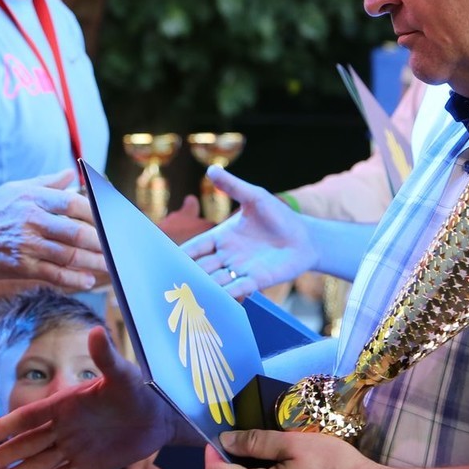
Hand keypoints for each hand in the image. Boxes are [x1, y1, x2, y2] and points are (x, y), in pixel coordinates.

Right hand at [0, 171, 104, 290]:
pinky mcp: (22, 267)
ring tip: (112, 265)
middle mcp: (31, 220)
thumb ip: (46, 183)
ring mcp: (27, 246)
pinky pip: (55, 275)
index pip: (73, 203)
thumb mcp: (15, 190)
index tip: (113, 220)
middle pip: (75, 232)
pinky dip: (74, 279)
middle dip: (102, 241)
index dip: (97, 212)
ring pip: (69, 255)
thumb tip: (72, 173)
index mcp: (32, 198)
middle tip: (120, 246)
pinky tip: (88, 280)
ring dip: (94, 262)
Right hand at [0, 326, 181, 468]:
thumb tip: (95, 332)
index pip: (29, 418)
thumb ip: (106, 357)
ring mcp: (73, 446)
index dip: (5, 427)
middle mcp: (64, 426)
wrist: (161, 416)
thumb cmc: (141, 391)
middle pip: (25, 444)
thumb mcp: (124, 375)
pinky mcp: (87, 464)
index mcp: (65, 404)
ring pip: (36, 463)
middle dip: (0, 457)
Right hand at [182, 168, 315, 299]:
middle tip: (172, 283)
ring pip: (215, 281)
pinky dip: (227, 295)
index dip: (180, 254)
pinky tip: (217, 299)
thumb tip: (211, 169)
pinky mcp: (256, 281)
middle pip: (200, 268)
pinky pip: (237, 290)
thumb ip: (233, 186)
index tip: (163, 261)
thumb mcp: (255, 197)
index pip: (195, 247)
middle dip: (188, 275)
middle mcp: (226, 256)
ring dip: (204, 288)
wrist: (305, 238)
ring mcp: (239, 270)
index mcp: (221, 237)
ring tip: (190, 295)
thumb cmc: (279, 217)